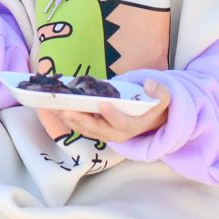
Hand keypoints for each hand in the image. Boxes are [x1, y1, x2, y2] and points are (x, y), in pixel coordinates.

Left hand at [55, 80, 171, 143]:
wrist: (150, 116)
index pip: (122, 124)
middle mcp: (117, 134)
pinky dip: (67, 117)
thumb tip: (149, 85)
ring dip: (69, 120)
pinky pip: (79, 125)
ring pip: (85, 129)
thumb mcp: (164, 97)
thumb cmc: (154, 105)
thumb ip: (160, 91)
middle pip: (97, 130)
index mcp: (134, 126)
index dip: (112, 115)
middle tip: (66, 109)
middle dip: (81, 121)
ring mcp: (105, 132)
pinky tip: (54, 106)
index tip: (103, 104)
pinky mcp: (95, 128)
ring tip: (54, 107)